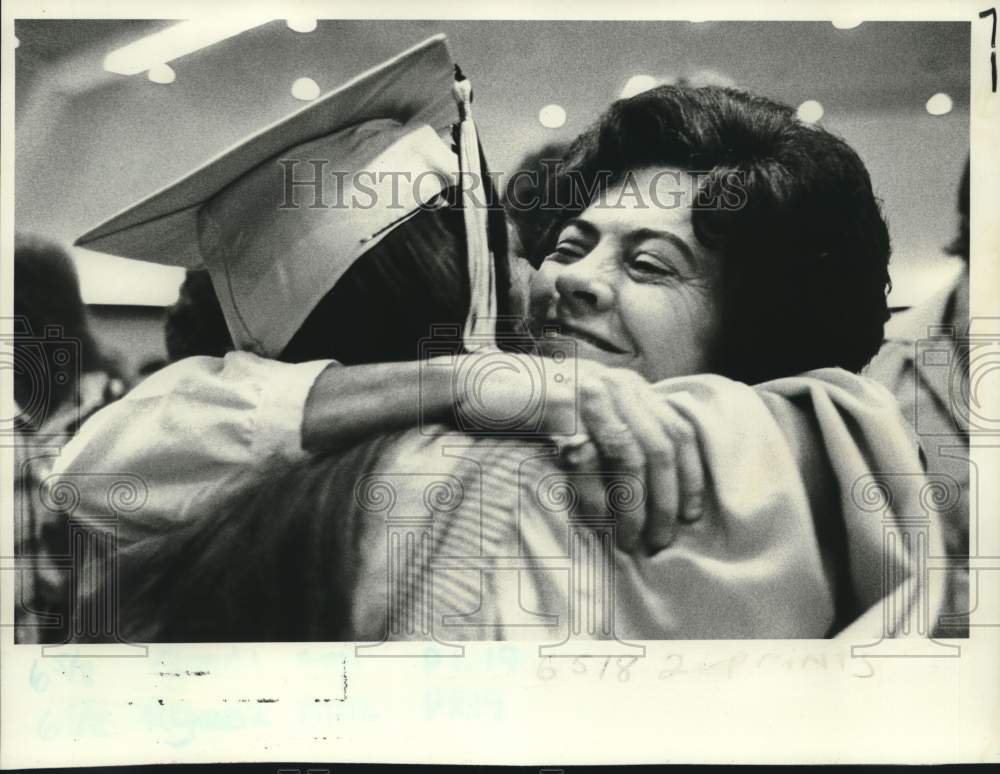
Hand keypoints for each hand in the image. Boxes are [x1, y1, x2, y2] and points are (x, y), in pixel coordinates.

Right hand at [449, 352, 704, 552]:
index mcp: (630, 386)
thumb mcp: (586, 414)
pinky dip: (596, 497)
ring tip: (629, 541)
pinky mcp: (559, 406)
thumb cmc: (533, 409)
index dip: (691, 477)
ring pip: (631, 457)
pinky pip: (588, 460)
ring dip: (635, 507)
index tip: (690, 517)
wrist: (477, 386)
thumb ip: (619, 433)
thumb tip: (654, 488)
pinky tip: (596, 524)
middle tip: (658, 542)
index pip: (679, 431)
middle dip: (667, 502)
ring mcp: (588, 391)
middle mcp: (616, 384)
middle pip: (661, 447)